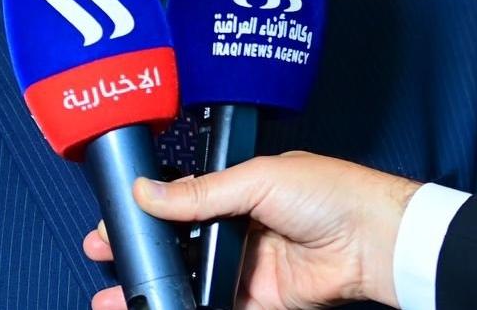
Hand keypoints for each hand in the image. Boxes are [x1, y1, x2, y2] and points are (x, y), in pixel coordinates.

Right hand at [84, 151, 420, 309]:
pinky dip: (187, 308)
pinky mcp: (259, 299)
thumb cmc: (329, 193)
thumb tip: (148, 192)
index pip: (185, 198)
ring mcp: (248, 265)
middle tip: (104, 255)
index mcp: (242, 188)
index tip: (115, 219)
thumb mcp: (258, 180)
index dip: (150, 209)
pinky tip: (156, 309)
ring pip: (191, 278)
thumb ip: (201, 193)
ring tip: (116, 295)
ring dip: (158, 285)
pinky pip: (214, 306)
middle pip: (182, 242)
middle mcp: (241, 226)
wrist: (372, 239)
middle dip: (144, 250)